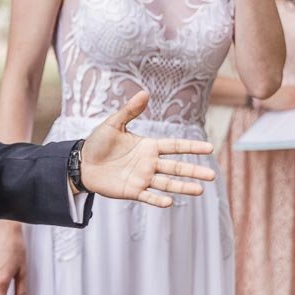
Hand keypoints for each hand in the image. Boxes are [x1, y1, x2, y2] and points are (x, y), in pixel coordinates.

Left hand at [81, 90, 215, 207]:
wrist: (82, 163)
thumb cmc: (98, 142)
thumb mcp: (113, 124)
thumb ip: (130, 111)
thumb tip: (145, 92)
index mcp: (149, 146)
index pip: (175, 146)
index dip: (192, 147)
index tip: (210, 148)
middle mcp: (150, 163)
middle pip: (176, 167)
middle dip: (194, 171)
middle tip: (212, 176)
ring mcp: (143, 178)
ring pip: (167, 183)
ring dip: (182, 187)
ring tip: (199, 190)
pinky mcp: (133, 191)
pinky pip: (148, 197)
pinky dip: (158, 200)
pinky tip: (169, 202)